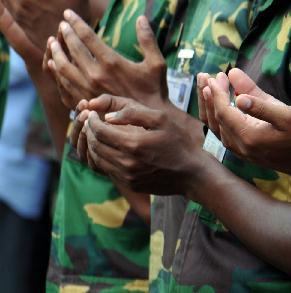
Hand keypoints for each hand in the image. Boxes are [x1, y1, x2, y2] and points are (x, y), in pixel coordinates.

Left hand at [45, 10, 166, 108]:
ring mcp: (87, 89)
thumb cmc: (154, 90)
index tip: (68, 13)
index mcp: (112, 62)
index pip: (88, 37)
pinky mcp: (83, 101)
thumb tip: (141, 17)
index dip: (76, 23)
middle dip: (65, 34)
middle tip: (61, 23)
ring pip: (63, 67)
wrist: (145, 119)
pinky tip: (54, 64)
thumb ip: (148, 40)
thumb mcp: (157, 63)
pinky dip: (56, 71)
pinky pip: (63, 84)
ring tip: (52, 42)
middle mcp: (96, 75)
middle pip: (73, 49)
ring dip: (56, 52)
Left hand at [81, 94, 205, 194]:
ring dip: (94, 145)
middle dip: (90, 132)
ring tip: (98, 134)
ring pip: (98, 159)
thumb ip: (134, 113)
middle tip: (91, 123)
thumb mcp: (161, 119)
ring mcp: (127, 176)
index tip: (91, 114)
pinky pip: (108, 170)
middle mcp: (126, 163)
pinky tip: (109, 148)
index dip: (92, 121)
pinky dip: (103, 157)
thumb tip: (108, 116)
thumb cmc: (178, 141)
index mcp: (134, 144)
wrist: (192, 172)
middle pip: (95, 146)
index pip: (100, 131)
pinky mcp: (129, 184)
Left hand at [199, 68, 290, 182]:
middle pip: (215, 120)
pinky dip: (218, 117)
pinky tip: (222, 105)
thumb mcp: (287, 114)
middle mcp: (242, 148)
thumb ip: (259, 99)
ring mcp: (243, 152)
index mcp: (250, 137)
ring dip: (210, 107)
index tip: (216, 75)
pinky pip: (224, 133)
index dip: (217, 92)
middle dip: (209, 96)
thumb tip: (234, 78)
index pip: (224, 112)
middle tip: (205, 76)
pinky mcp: (247, 152)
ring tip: (208, 87)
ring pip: (217, 128)